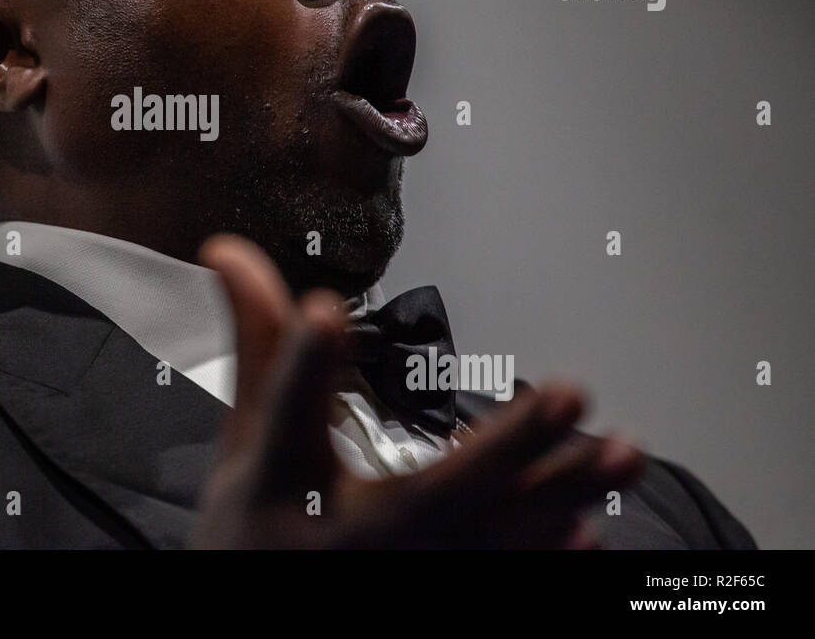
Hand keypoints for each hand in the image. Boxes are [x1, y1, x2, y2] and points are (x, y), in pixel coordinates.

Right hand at [190, 233, 643, 548]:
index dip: (305, 360)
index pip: (288, 411)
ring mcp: (399, 575)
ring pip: (492, 541)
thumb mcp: (249, 436)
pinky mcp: (438, 593)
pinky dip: (548, 555)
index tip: (322, 309)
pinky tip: (590, 526)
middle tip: (568, 397)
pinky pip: (502, 578)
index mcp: (283, 482)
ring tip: (623, 449)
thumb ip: (261, 345)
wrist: (256, 615)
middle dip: (503, 450)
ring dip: (561, 495)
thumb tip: (232, 254)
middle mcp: (345, 537)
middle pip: (430, 496)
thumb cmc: (257, 528)